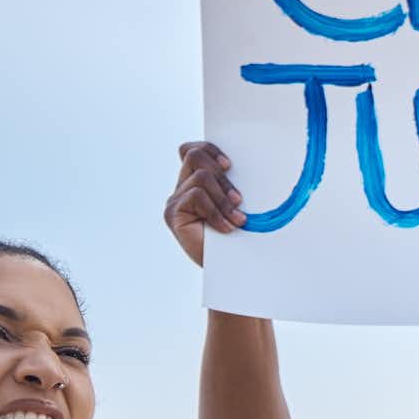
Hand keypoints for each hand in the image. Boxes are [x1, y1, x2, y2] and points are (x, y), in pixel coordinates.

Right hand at [167, 141, 246, 266]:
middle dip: (222, 176)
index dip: (209, 149)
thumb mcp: (239, 204)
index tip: (230, 165)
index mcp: (197, 181)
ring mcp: (175, 200)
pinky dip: (216, 212)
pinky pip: (196, 196)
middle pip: (194, 155)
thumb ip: (232, 183)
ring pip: (200, 177)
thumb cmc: (240, 237)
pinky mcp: (172, 214)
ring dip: (223, 199)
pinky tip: (226, 227)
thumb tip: (245, 162)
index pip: (192, 150)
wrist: (234, 268)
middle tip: (239, 200)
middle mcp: (182, 188)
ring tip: (238, 219)